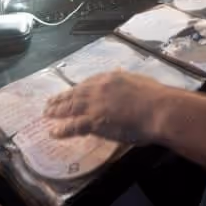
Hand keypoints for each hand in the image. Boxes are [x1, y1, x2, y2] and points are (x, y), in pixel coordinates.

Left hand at [43, 71, 168, 144]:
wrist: (157, 109)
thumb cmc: (155, 97)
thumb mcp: (139, 81)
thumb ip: (127, 79)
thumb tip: (121, 73)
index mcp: (111, 78)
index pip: (89, 82)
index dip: (78, 88)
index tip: (71, 91)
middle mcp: (99, 88)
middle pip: (75, 93)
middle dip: (61, 98)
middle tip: (51, 102)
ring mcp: (95, 105)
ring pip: (70, 107)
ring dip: (56, 110)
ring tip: (47, 114)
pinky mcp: (94, 121)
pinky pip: (73, 126)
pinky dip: (62, 129)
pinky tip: (54, 132)